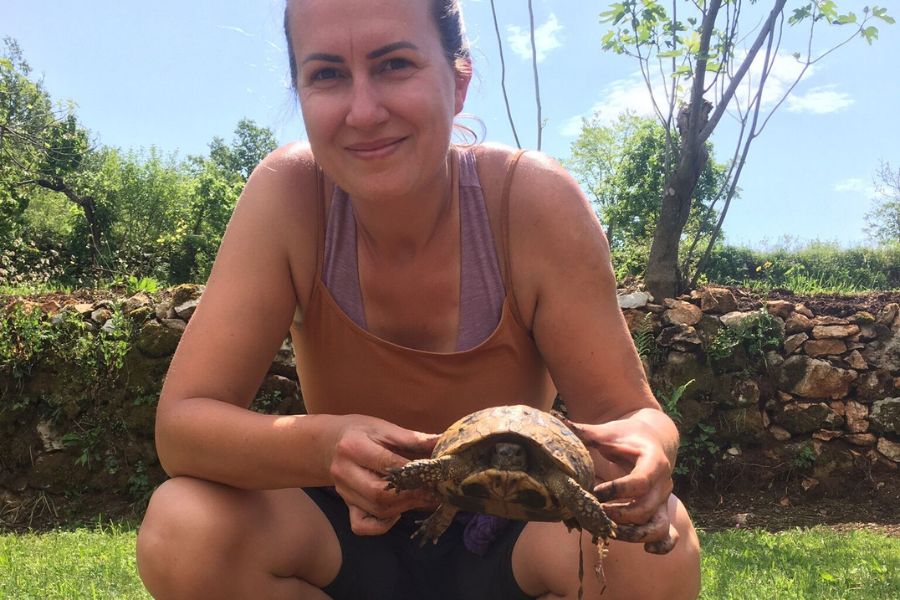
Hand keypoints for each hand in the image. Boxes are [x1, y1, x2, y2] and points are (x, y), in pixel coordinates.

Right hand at [327, 415, 437, 534]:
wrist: (330, 443)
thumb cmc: (361, 433)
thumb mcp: (384, 428)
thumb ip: (413, 438)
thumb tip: (443, 442)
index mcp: (353, 447)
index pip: (387, 464)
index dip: (414, 473)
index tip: (435, 475)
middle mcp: (344, 472)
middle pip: (380, 493)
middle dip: (411, 495)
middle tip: (432, 491)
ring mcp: (344, 492)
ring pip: (377, 510)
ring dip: (405, 507)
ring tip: (422, 498)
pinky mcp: (346, 506)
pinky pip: (362, 526)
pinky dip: (382, 526)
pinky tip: (396, 512)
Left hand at [566, 417, 677, 553]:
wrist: (653, 439)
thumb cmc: (627, 435)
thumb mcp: (609, 432)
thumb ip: (586, 432)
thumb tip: (560, 423)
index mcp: (654, 461)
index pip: (639, 482)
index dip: (616, 490)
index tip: (595, 491)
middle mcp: (663, 483)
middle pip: (646, 508)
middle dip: (618, 515)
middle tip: (594, 512)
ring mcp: (665, 499)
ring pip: (658, 526)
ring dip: (633, 534)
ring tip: (608, 531)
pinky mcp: (663, 510)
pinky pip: (669, 534)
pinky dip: (661, 546)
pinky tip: (646, 550)